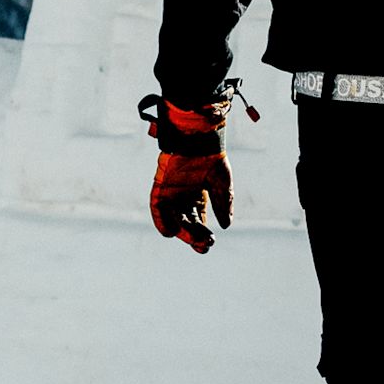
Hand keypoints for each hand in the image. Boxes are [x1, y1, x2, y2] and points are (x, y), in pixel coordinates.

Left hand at [142, 96, 231, 251]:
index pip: (198, 222)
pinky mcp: (161, 187)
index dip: (202, 234)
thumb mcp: (222, 184)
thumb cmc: (211, 157)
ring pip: (173, 218)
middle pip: (186, 223)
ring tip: (190, 240)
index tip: (209, 244)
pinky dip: (161, 220)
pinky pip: (157, 207)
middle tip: (203, 245)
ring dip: (180, 231)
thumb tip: (226, 226)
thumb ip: (223, 203)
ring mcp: (171, 193)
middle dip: (193, 236)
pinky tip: (170, 232)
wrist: (199, 138)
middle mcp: (183, 198)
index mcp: (198, 198)